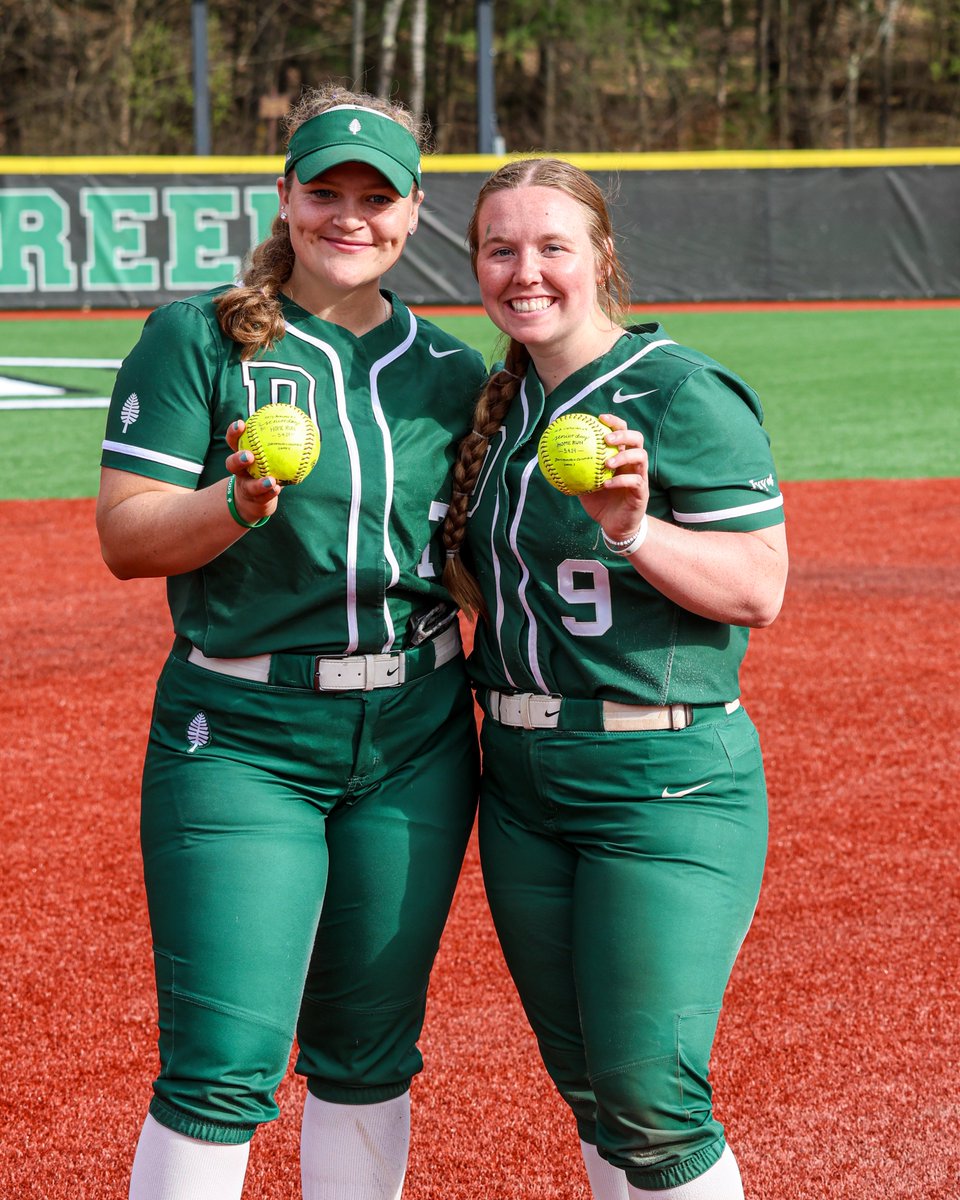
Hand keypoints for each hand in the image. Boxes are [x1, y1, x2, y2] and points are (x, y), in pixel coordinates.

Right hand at [225, 419, 281, 524]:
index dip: (234, 433)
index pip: (234, 442)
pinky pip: (263, 498)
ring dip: (258, 483)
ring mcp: (246, 487)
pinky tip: (278, 489)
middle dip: (238, 459)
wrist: (255, 499)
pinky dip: (270, 493)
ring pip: (248, 486)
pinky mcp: (255, 500)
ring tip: (270, 481)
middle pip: (231, 464)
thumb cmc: (266, 469)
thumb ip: (283, 441)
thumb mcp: (271, 455)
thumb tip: (306, 424)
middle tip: (249, 455)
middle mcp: (240, 472)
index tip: (240, 424)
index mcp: (242, 456)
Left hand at [578, 413, 648, 541]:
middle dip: (622, 434)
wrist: (615, 526)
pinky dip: (620, 481)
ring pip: (640, 456)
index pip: (622, 432)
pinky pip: (634, 481)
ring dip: (623, 456)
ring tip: (606, 463)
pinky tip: (605, 484)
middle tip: (606, 439)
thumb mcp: (583, 486)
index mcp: (621, 457)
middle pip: (636, 439)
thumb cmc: (600, 503)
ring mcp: (640, 476)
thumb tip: (550, 462)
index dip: (614, 422)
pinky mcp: (642, 492)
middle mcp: (633, 463)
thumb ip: (573, 473)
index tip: (600, 417)